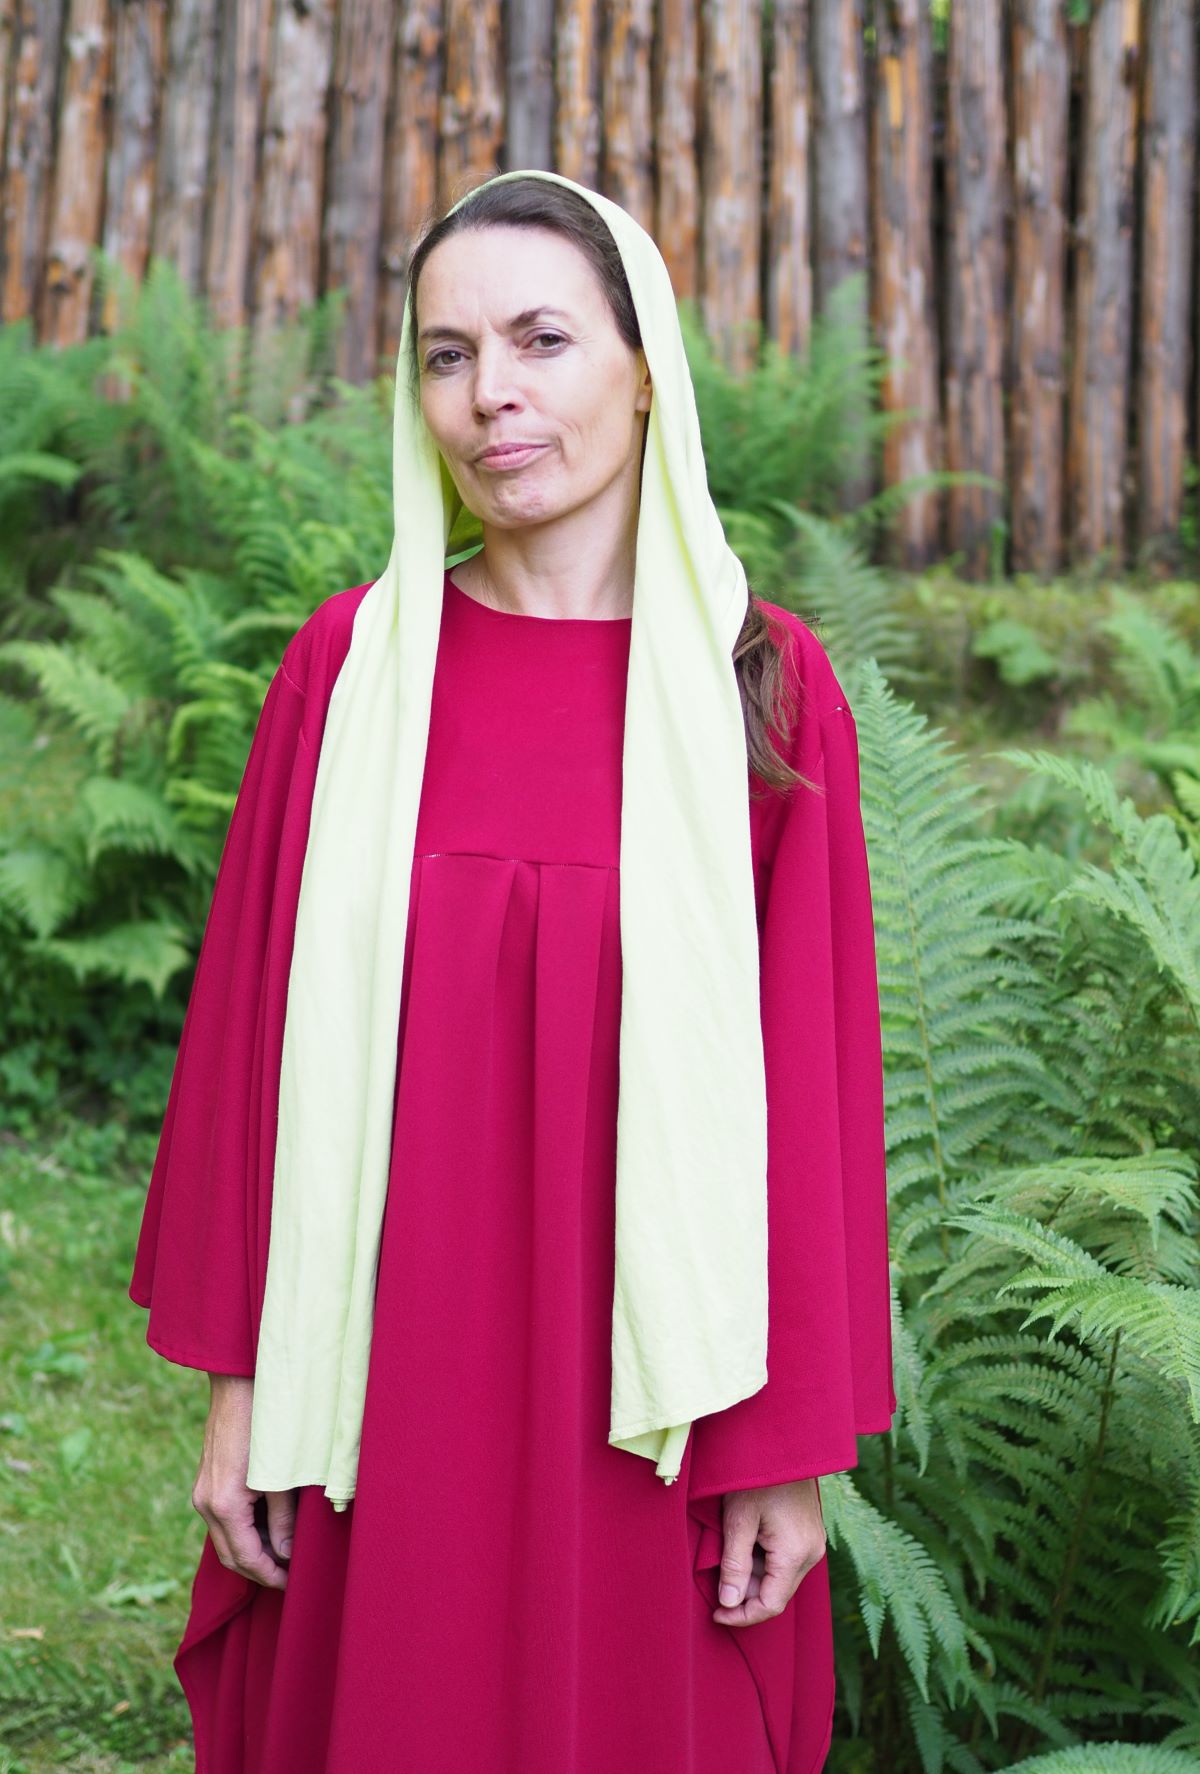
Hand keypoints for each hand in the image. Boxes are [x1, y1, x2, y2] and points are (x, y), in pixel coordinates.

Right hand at [192, 1374, 296, 1590]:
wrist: (239, 1385)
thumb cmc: (266, 1427)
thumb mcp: (281, 1477)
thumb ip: (282, 1519)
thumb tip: (285, 1554)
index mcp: (223, 1505)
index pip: (245, 1558)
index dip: (269, 1574)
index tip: (291, 1584)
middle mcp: (205, 1504)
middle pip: (230, 1556)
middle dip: (258, 1570)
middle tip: (288, 1576)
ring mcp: (202, 1493)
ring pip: (225, 1539)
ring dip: (251, 1550)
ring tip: (282, 1553)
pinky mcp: (207, 1482)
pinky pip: (223, 1520)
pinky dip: (243, 1531)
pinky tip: (267, 1527)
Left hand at [713, 1477, 825, 1627]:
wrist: (784, 1441)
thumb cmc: (757, 1476)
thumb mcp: (739, 1519)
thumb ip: (734, 1564)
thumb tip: (729, 1603)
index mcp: (795, 1554)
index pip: (770, 1604)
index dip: (742, 1616)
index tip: (716, 1613)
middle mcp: (811, 1553)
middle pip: (776, 1593)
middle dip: (745, 1595)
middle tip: (715, 1585)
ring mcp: (813, 1543)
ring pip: (780, 1578)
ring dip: (753, 1577)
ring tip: (726, 1559)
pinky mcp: (809, 1534)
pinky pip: (785, 1561)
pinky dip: (763, 1562)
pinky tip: (744, 1546)